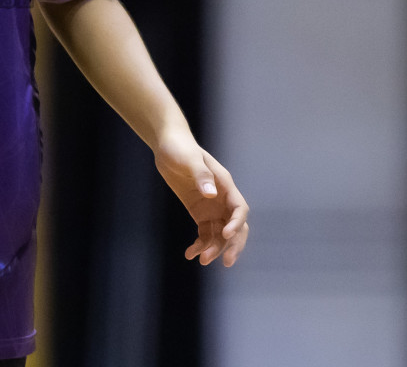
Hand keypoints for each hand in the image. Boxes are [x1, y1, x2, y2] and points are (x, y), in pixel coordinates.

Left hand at [154, 128, 248, 266]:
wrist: (167, 145)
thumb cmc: (180, 148)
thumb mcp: (189, 159)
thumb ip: (201, 175)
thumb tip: (211, 194)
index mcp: (225, 185)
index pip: (239, 209)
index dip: (236, 223)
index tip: (225, 234)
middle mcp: (222, 199)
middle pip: (235, 227)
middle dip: (233, 245)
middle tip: (226, 262)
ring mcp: (211, 207)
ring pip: (220, 234)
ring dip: (214, 248)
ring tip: (202, 260)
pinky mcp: (199, 212)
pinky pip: (205, 233)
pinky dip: (200, 245)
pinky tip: (190, 254)